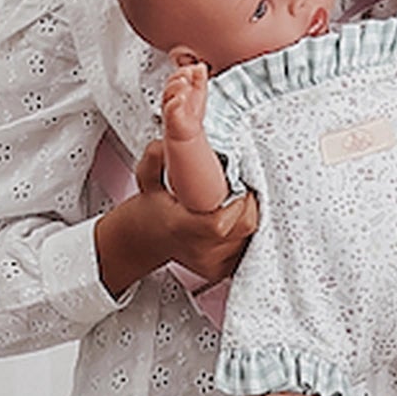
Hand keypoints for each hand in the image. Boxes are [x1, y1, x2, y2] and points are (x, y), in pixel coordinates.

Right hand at [96, 138, 257, 293]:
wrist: (145, 240)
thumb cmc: (151, 209)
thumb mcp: (148, 176)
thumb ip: (157, 155)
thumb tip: (172, 126)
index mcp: (181, 228)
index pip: (220, 223)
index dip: (237, 201)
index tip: (239, 182)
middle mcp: (200, 250)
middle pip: (245, 225)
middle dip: (249, 200)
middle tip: (243, 185)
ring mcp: (213, 263)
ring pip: (251, 236)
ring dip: (251, 213)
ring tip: (241, 197)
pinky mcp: (224, 270)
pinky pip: (249, 248)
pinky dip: (247, 232)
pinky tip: (240, 217)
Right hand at [159, 51, 207, 144]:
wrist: (189, 132)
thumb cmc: (192, 113)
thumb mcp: (200, 92)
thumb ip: (200, 79)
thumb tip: (201, 66)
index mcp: (178, 87)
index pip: (179, 74)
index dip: (185, 69)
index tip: (193, 68)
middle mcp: (171, 94)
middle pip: (171, 80)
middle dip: (179, 75)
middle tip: (188, 72)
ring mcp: (169, 104)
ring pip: (168, 91)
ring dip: (177, 85)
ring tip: (185, 82)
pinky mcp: (169, 115)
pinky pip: (170, 106)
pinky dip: (175, 101)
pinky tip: (181, 98)